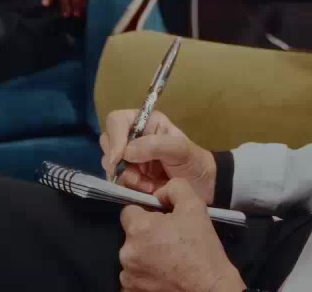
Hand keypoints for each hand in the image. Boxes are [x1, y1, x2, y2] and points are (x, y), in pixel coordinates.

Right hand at [101, 109, 216, 203]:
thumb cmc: (195, 162)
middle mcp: (134, 138)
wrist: (204, 189)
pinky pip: (118, 182)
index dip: (114, 137)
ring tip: (148, 184)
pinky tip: (147, 190)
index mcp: (146, 123)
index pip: (117, 121)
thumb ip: (155, 145)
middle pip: (108, 143)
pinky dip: (130, 188)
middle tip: (136, 173)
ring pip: (110, 165)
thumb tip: (126, 151)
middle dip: (118, 161)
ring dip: (127, 177)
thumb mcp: (181, 149)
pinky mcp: (130, 178)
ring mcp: (130, 159)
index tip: (119, 158)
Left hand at [119, 180, 245, 291]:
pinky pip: (134, 275)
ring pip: (133, 255)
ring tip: (169, 259)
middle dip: (147, 235)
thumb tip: (159, 193)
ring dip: (145, 255)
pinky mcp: (131, 290)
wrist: (208, 288)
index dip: (146, 212)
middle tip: (171, 240)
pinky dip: (145, 273)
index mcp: (138, 228)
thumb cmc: (201, 248)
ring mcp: (128, 274)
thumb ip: (174, 188)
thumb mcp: (195, 206)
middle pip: (132, 234)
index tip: (162, 221)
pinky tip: (163, 273)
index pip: (129, 210)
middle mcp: (126, 252)